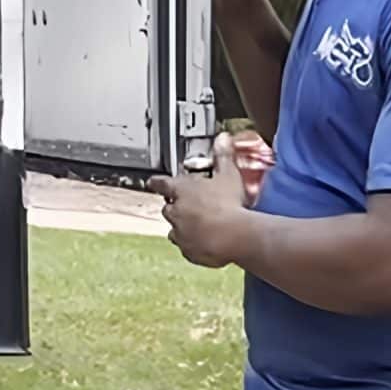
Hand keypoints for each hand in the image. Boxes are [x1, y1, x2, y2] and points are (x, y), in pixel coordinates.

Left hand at [150, 131, 254, 268]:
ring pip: (175, 230)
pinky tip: (208, 243)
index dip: (157, 183)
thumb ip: (223, 156)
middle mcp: (175, 211)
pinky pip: (187, 249)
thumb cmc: (231, 204)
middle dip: (178, 207)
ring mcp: (180, 233)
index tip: (153, 182)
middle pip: (169, 208)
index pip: (161, 183)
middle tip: (195, 207)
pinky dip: (194, 246)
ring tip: (203, 227)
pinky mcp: (188, 251)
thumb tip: (222, 138)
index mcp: (181, 190)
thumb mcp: (228, 175)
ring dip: (184, 228)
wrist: (237, 236)